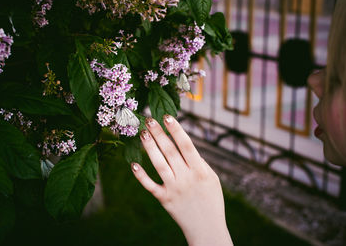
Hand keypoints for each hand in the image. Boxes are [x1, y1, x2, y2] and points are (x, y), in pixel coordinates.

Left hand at [131, 115, 232, 245]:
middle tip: (149, 119)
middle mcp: (186, 178)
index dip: (176, 130)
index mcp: (200, 171)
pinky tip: (133, 164)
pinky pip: (150, 185)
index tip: (167, 116)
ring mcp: (174, 189)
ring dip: (149, 147)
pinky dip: (141, 176)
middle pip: (170, 151)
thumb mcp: (212, 179)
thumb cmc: (212, 200)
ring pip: (158, 164)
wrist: (207, 228)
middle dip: (159, 133)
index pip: (186, 146)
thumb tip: (183, 146)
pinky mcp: (164, 199)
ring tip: (143, 133)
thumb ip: (199, 162)